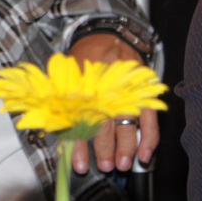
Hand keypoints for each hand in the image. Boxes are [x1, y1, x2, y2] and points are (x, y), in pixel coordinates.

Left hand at [66, 35, 160, 175]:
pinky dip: (149, 138)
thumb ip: (59, 97)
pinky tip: (145, 154)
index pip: (79, 119)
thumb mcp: (66, 71)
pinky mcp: (143, 91)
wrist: (108, 34)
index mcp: (83, 84)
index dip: (78, 143)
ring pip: (127, 124)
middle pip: (105, 123)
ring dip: (125, 148)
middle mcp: (105, 88)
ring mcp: (127, 90)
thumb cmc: (83, 56)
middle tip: (104, 166)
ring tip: (121, 164)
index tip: (77, 162)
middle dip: (104, 148)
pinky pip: (150, 118)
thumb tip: (51, 127)